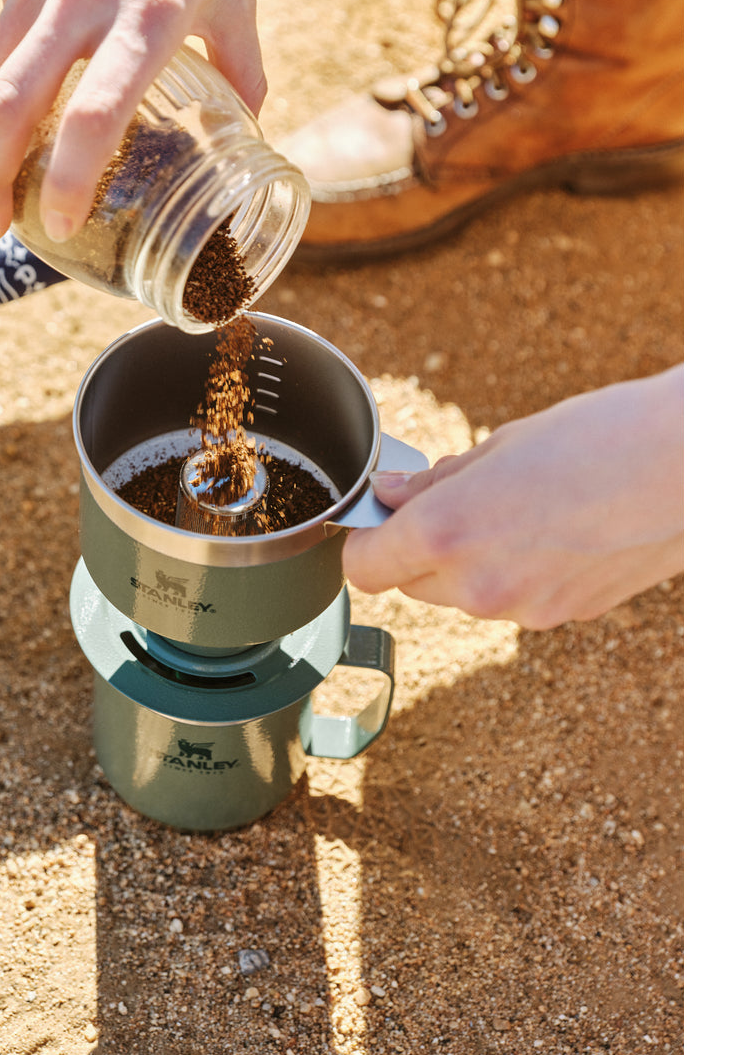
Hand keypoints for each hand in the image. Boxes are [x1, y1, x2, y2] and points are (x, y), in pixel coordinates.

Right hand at [0, 0, 263, 245]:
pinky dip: (8, 62)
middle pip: (10, 104)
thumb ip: (242, 68)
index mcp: (154, 10)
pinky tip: (37, 67)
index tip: (57, 222)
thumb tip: (249, 132)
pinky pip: (2, 23)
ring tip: (2, 172)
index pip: (98, 112)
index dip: (71, 177)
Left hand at [342, 367, 682, 628]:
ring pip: (461, 597)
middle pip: (410, 585)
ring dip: (468, 564)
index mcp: (447, 533)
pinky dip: (516, 574)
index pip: (364, 567)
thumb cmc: (600, 438)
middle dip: (417, 550)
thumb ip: (435, 482)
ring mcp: (524, 609)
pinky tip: (551, 531)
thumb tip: (390, 494)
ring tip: (515, 510)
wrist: (691, 465)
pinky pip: (514, 600)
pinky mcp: (566, 616)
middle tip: (452, 502)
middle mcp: (478, 584)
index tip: (377, 519)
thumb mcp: (500, 445)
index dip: (365, 541)